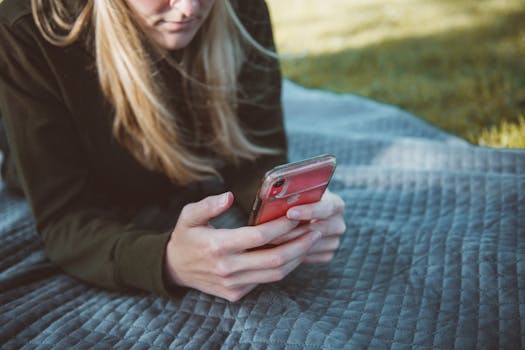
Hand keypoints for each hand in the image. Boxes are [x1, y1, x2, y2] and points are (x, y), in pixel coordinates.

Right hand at [164, 192, 322, 301]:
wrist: (173, 268)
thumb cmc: (185, 237)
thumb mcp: (188, 215)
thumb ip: (208, 205)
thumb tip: (229, 196)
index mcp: (217, 245)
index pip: (259, 237)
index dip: (282, 226)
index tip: (297, 215)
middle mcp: (227, 268)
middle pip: (275, 259)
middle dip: (300, 245)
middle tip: (315, 231)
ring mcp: (233, 284)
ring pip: (275, 274)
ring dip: (296, 258)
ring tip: (309, 241)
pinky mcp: (236, 294)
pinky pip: (266, 281)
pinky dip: (282, 267)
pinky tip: (292, 253)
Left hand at [269, 190, 345, 263]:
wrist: (306, 214)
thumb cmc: (298, 199)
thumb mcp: (299, 193)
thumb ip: (292, 195)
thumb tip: (271, 196)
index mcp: (335, 204)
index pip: (326, 208)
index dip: (308, 211)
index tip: (290, 213)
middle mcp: (338, 224)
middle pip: (316, 230)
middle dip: (291, 232)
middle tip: (270, 233)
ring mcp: (334, 241)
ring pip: (309, 246)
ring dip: (287, 244)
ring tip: (267, 242)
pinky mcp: (327, 254)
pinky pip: (308, 256)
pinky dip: (292, 253)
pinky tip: (276, 248)